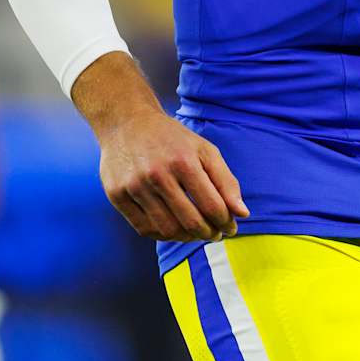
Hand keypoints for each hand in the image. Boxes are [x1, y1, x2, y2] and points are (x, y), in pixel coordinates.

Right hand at [96, 106, 249, 241]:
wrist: (126, 122)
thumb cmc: (171, 138)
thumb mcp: (204, 150)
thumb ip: (226, 181)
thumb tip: (242, 214)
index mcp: (184, 161)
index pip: (212, 206)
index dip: (226, 223)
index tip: (230, 228)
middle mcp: (157, 174)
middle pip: (191, 222)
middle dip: (209, 234)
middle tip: (215, 235)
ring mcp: (134, 186)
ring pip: (167, 230)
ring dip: (187, 238)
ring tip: (195, 233)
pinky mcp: (117, 195)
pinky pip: (144, 229)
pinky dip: (163, 235)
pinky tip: (174, 229)